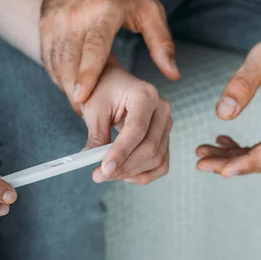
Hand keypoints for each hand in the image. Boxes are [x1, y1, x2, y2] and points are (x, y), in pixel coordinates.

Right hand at [39, 0, 179, 105]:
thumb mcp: (149, 9)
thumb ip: (161, 44)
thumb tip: (173, 75)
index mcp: (104, 11)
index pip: (92, 48)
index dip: (87, 75)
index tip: (81, 98)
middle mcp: (75, 15)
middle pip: (69, 61)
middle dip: (74, 90)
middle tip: (86, 113)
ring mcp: (56, 19)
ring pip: (55, 62)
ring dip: (65, 85)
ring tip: (80, 103)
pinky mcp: (45, 23)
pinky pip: (47, 57)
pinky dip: (56, 74)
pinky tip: (69, 85)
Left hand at [81, 58, 172, 184]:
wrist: (112, 84)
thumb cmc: (102, 91)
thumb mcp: (94, 110)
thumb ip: (96, 137)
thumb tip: (93, 164)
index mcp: (144, 95)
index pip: (137, 129)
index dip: (121, 152)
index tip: (104, 169)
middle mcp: (161, 108)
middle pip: (149, 147)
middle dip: (124, 166)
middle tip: (99, 176)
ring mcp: (167, 123)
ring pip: (156, 158)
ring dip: (131, 172)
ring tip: (108, 174)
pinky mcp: (165, 137)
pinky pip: (161, 163)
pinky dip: (145, 175)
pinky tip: (126, 175)